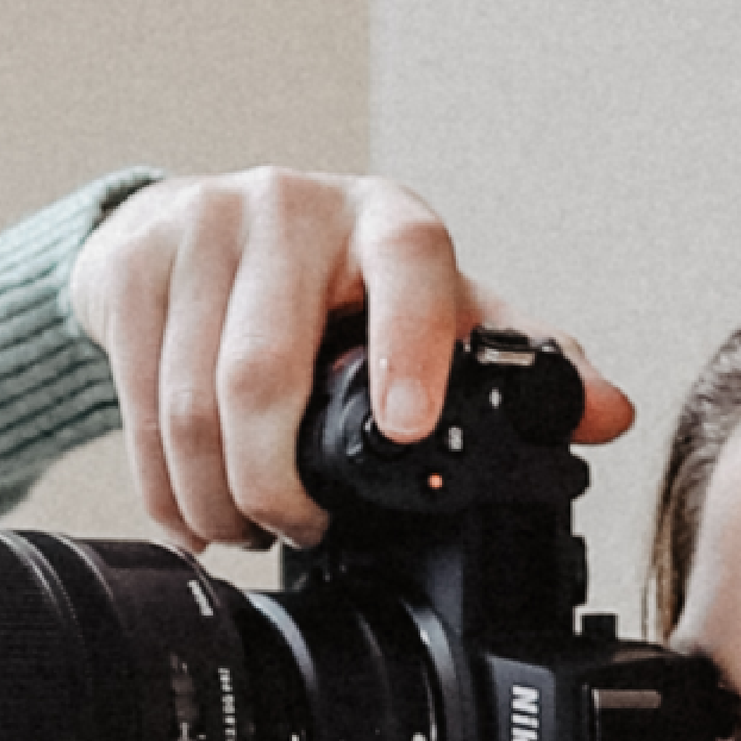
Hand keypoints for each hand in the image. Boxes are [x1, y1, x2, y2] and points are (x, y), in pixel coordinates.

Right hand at [72, 166, 635, 551]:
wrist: (189, 224)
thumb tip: (609, 414)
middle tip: (295, 531)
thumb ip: (513, 360)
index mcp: (386, 218)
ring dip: (216, 495)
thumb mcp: (428, 306)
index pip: (410, 266)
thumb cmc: (331, 279)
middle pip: (263, 372)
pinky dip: (162, 483)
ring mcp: (201, 229)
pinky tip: (187, 514)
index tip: (409, 429)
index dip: (410, 347)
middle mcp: (291, 208)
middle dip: (275, 484)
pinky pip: (138, 402)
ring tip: (242, 530)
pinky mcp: (131, 266)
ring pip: (192, 401)